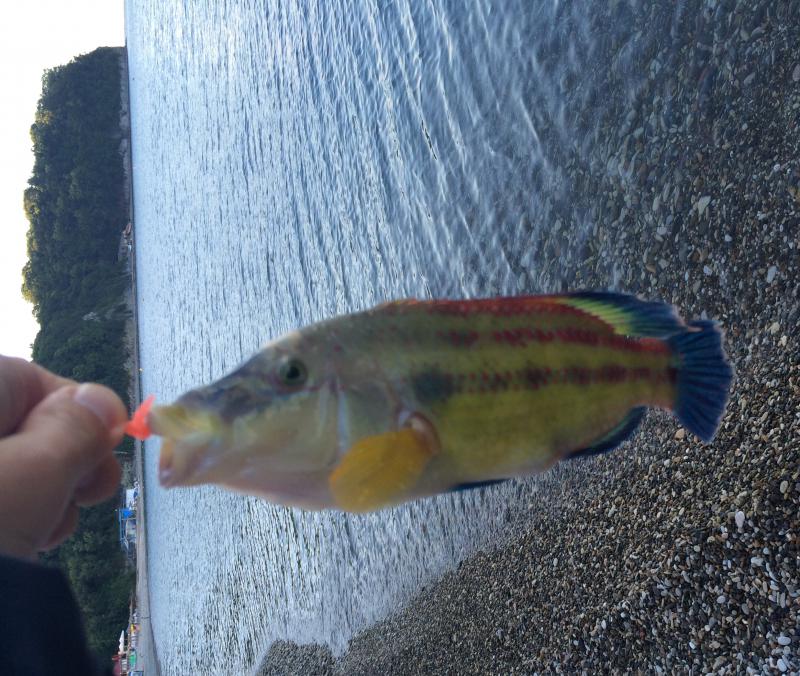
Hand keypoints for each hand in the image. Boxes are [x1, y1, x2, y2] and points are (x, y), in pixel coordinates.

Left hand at [0, 356, 126, 559]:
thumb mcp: (34, 470)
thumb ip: (76, 427)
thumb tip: (102, 400)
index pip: (33, 379)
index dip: (79, 411)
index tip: (106, 447)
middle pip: (29, 425)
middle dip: (67, 461)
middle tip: (82, 494)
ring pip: (18, 468)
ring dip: (47, 497)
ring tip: (42, 531)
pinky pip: (3, 497)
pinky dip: (20, 517)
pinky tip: (21, 542)